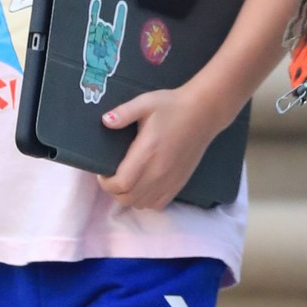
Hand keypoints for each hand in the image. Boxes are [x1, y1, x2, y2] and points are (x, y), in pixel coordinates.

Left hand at [98, 86, 223, 210]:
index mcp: (147, 153)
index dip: (106, 183)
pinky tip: (144, 186)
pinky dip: (146, 200)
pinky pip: (158, 204)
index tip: (102, 172)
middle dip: (114, 191)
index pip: (121, 184)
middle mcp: (158, 172)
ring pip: (141, 204)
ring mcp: (170, 180)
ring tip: (127, 180)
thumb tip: (105, 121)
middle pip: (128, 198)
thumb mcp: (145, 102)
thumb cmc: (172, 106)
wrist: (203, 113)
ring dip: (129, 197)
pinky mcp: (179, 183)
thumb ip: (124, 113)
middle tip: (112, 176)